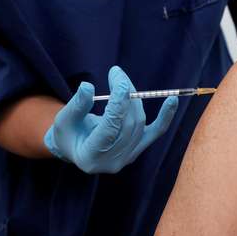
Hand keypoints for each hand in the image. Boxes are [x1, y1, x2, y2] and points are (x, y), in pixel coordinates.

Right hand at [44, 66, 178, 173]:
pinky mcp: (138, 149)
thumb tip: (88, 86)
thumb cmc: (67, 134)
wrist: (75, 150)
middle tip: (117, 73)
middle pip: (128, 123)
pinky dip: (165, 116)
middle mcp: (113, 162)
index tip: (119, 80)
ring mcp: (128, 157)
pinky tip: (173, 99)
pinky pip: (156, 132)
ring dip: (134, 98)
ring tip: (122, 80)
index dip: (117, 103)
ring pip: (139, 123)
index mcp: (91, 157)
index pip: (110, 127)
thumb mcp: (64, 120)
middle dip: (126, 95)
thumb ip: (77, 106)